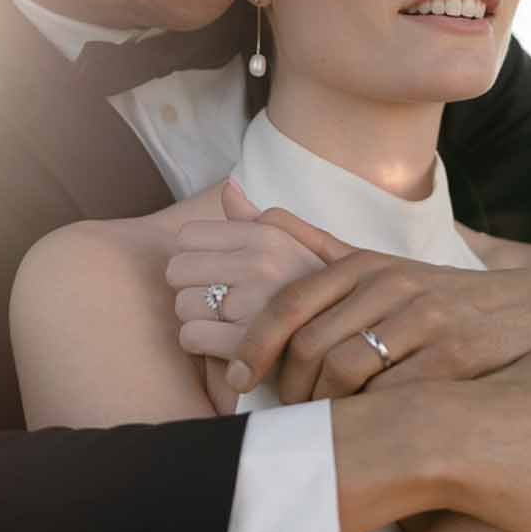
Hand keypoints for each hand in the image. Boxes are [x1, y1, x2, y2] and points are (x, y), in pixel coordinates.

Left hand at [168, 179, 323, 365]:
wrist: (353, 344)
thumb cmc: (317, 295)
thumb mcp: (299, 246)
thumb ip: (258, 220)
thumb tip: (229, 186)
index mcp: (268, 236)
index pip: (188, 236)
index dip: (193, 256)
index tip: (212, 272)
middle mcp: (260, 264)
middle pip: (177, 270)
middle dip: (190, 287)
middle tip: (214, 301)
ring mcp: (253, 304)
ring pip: (182, 306)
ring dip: (196, 318)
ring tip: (223, 323)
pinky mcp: (246, 345)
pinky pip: (190, 337)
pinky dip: (199, 344)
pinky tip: (220, 344)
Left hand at [225, 209, 530, 401]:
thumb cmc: (436, 298)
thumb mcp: (376, 265)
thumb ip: (310, 243)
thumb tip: (243, 206)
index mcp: (365, 265)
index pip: (290, 303)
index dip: (254, 343)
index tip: (237, 377)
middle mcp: (392, 287)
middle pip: (312, 344)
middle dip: (289, 388)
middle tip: (285, 412)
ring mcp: (427, 322)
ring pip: (347, 372)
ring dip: (324, 408)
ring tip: (321, 425)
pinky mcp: (456, 360)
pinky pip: (392, 397)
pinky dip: (368, 418)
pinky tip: (365, 429)